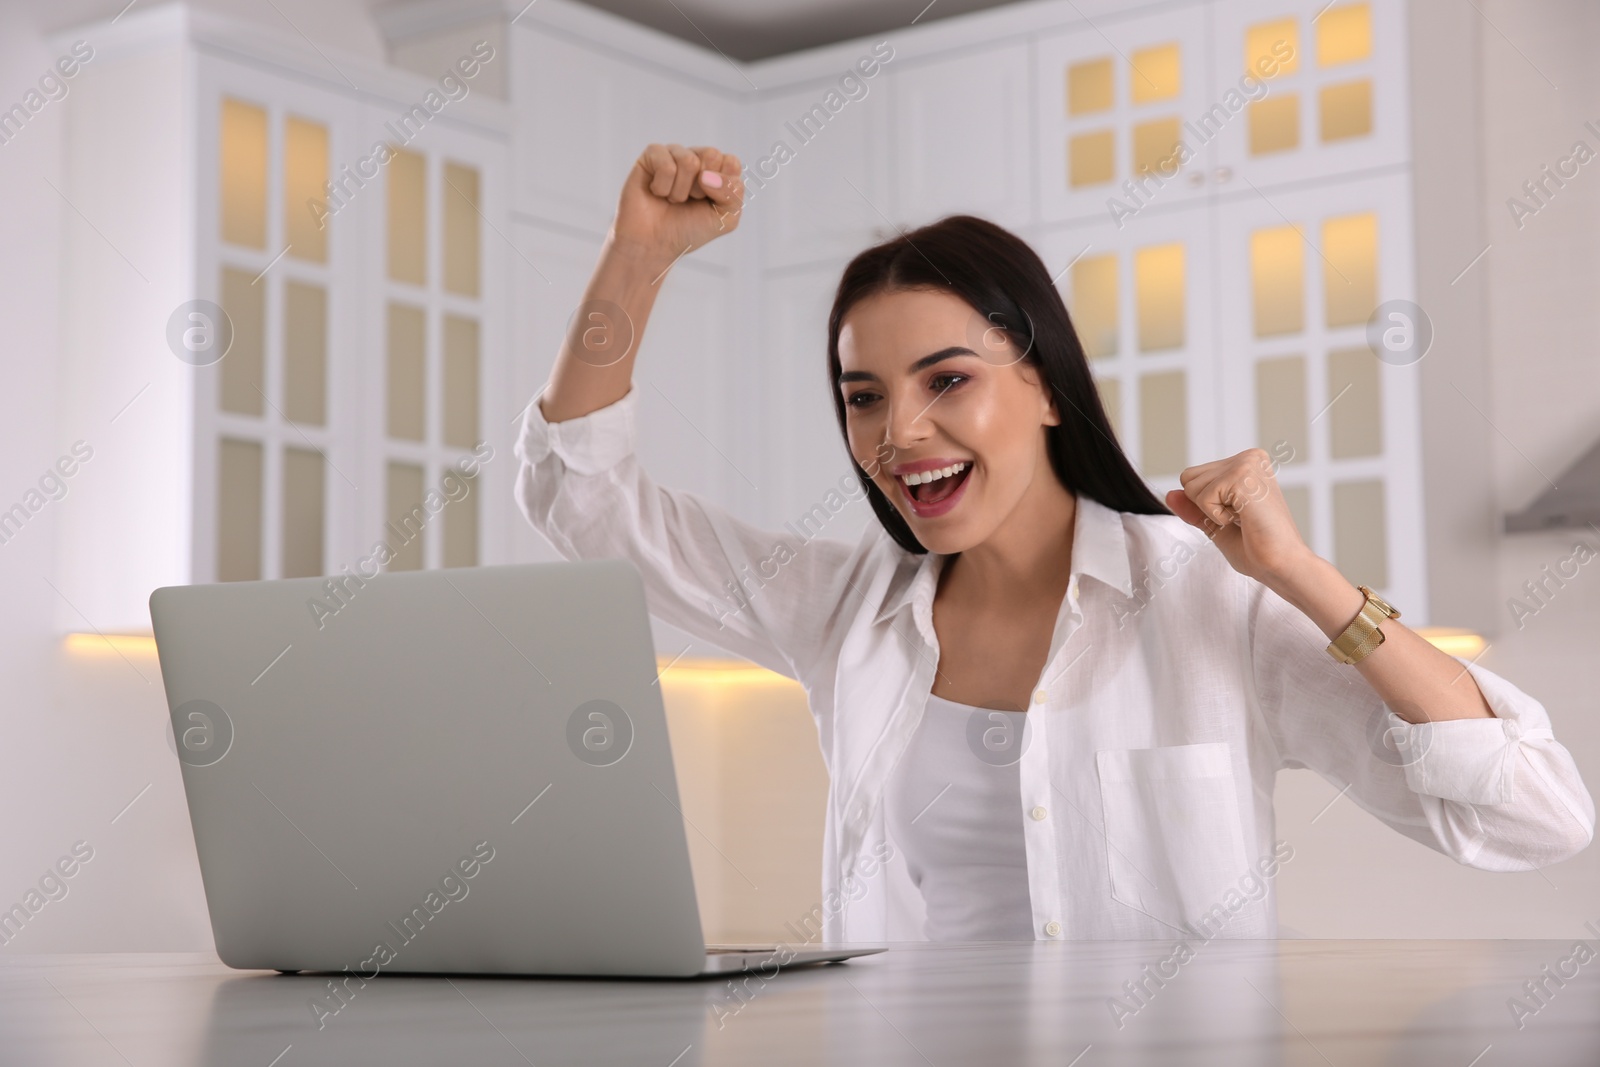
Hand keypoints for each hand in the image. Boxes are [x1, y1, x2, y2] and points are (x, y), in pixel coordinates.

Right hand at [611, 143, 743, 268]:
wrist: (655, 244)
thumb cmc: (688, 229)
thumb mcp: (726, 219)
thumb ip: (733, 193)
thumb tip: (707, 175)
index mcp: (717, 169)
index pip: (731, 162)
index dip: (722, 187)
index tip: (709, 202)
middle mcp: (697, 157)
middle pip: (712, 155)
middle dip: (701, 188)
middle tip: (689, 200)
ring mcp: (674, 153)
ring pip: (688, 161)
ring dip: (680, 191)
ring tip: (672, 199)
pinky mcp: (652, 155)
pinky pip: (666, 165)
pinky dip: (662, 187)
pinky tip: (657, 193)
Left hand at [1165, 447, 1309, 585]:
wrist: (1283, 565)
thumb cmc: (1258, 549)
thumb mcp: (1216, 525)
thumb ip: (1193, 508)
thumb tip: (1169, 494)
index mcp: (1247, 463)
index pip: (1193, 477)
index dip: (1206, 506)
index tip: (1239, 516)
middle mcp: (1249, 457)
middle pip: (1188, 478)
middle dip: (1204, 506)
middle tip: (1242, 519)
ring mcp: (1247, 464)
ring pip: (1191, 486)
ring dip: (1211, 512)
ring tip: (1245, 519)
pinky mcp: (1242, 476)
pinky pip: (1202, 498)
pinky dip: (1216, 517)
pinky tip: (1245, 520)